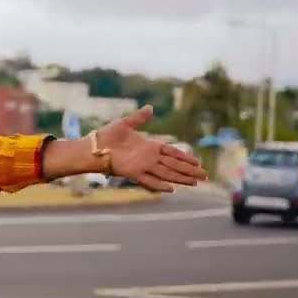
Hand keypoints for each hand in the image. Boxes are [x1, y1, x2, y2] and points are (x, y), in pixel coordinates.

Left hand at [93, 105, 208, 192]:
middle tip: (205, 176)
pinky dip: (160, 185)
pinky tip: (172, 190)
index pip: (172, 153)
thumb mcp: (125, 124)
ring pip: (167, 174)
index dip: (185, 157)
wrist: (92, 147)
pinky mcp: (133, 173)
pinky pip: (149, 180)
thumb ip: (139, 118)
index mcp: (149, 147)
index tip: (198, 161)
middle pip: (174, 165)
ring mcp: (142, 166)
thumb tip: (151, 108)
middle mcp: (148, 158)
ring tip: (196, 183)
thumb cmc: (106, 136)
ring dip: (181, 178)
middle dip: (190, 171)